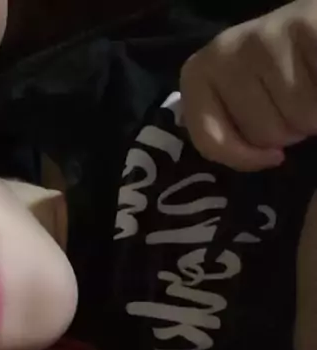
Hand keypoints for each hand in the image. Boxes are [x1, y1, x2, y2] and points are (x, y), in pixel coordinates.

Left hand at [181, 0, 316, 170]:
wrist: (314, 21)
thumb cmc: (278, 72)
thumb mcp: (241, 102)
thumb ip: (227, 133)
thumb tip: (247, 174)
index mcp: (199, 73)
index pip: (211, 142)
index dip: (244, 158)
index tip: (272, 156)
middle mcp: (225, 51)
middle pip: (265, 134)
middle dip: (289, 131)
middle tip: (298, 105)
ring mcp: (266, 37)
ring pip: (301, 117)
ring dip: (315, 115)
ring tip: (312, 88)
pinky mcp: (308, 26)